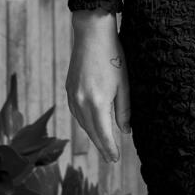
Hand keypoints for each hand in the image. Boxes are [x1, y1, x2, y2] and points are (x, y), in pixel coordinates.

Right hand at [67, 11, 131, 161]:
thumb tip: (125, 131)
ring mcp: (73, 96)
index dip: (109, 148)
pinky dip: (84, 122)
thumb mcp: (124, 85)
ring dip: (93, 135)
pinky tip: (91, 125)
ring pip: (82, 123)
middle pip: (91, 132)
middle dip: (101, 146)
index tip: (114, 159)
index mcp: (97, 103)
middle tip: (110, 158)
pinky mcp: (69, 89)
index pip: (104, 134)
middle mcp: (81, 102)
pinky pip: (76, 113)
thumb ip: (124, 110)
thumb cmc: (113, 57)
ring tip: (103, 145)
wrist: (91, 35)